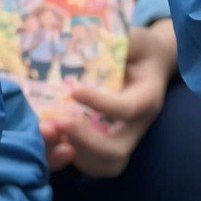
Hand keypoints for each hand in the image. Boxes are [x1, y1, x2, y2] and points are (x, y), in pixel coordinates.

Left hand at [45, 20, 175, 177]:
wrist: (149, 65)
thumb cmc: (139, 49)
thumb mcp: (135, 37)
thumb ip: (122, 39)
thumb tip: (92, 36)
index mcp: (147, 96)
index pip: (128, 109)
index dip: (101, 103)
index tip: (74, 90)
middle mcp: (139, 125)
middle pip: (117, 150)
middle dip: (85, 140)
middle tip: (57, 121)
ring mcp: (125, 139)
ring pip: (106, 164)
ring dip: (75, 152)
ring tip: (51, 130)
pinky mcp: (110, 144)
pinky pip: (94, 164)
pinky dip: (71, 156)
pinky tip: (54, 135)